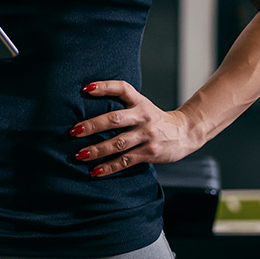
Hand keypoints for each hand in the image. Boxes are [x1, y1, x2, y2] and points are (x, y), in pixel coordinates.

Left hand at [69, 80, 201, 176]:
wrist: (185, 132)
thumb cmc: (155, 119)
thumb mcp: (143, 106)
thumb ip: (123, 106)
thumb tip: (89, 108)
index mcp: (140, 102)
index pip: (122, 89)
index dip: (104, 87)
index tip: (85, 88)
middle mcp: (143, 116)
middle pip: (115, 119)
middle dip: (93, 125)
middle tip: (74, 131)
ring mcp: (147, 135)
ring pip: (118, 143)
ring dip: (97, 150)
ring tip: (79, 154)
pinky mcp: (150, 152)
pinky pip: (125, 161)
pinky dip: (109, 167)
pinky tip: (95, 171)